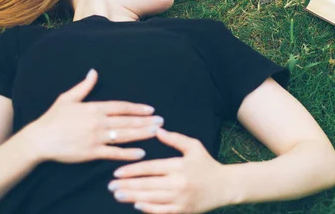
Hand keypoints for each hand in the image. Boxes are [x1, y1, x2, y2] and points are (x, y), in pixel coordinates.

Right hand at [26, 69, 163, 163]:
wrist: (39, 139)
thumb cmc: (52, 119)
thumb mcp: (67, 98)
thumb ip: (83, 87)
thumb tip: (93, 72)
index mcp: (94, 108)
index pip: (121, 107)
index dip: (137, 108)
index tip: (151, 110)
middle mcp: (98, 122)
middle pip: (127, 121)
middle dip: (146, 121)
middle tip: (161, 121)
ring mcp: (96, 138)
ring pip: (124, 135)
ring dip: (142, 134)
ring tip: (156, 132)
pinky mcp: (91, 153)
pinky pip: (114, 153)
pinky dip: (128, 153)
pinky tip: (141, 153)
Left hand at [108, 128, 229, 212]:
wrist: (224, 186)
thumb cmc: (207, 164)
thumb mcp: (194, 146)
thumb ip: (174, 139)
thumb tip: (157, 129)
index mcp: (179, 166)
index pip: (150, 168)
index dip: (132, 170)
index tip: (117, 172)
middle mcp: (178, 184)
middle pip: (146, 185)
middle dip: (126, 186)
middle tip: (110, 186)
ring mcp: (180, 199)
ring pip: (151, 199)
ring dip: (132, 197)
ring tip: (118, 195)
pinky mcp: (182, 211)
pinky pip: (161, 211)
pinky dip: (147, 209)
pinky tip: (136, 205)